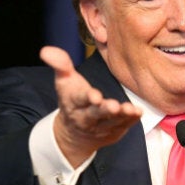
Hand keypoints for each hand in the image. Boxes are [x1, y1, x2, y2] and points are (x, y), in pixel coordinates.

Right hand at [40, 46, 142, 166]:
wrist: (75, 133)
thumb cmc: (73, 101)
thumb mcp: (64, 82)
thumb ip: (60, 65)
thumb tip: (46, 50)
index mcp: (73, 103)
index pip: (79, 99)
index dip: (87, 98)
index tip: (94, 95)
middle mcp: (86, 117)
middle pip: (96, 114)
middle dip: (104, 110)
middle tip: (113, 106)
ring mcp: (101, 126)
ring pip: (112, 122)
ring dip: (121, 116)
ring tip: (130, 110)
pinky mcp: (115, 131)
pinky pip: (124, 126)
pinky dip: (131, 120)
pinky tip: (138, 112)